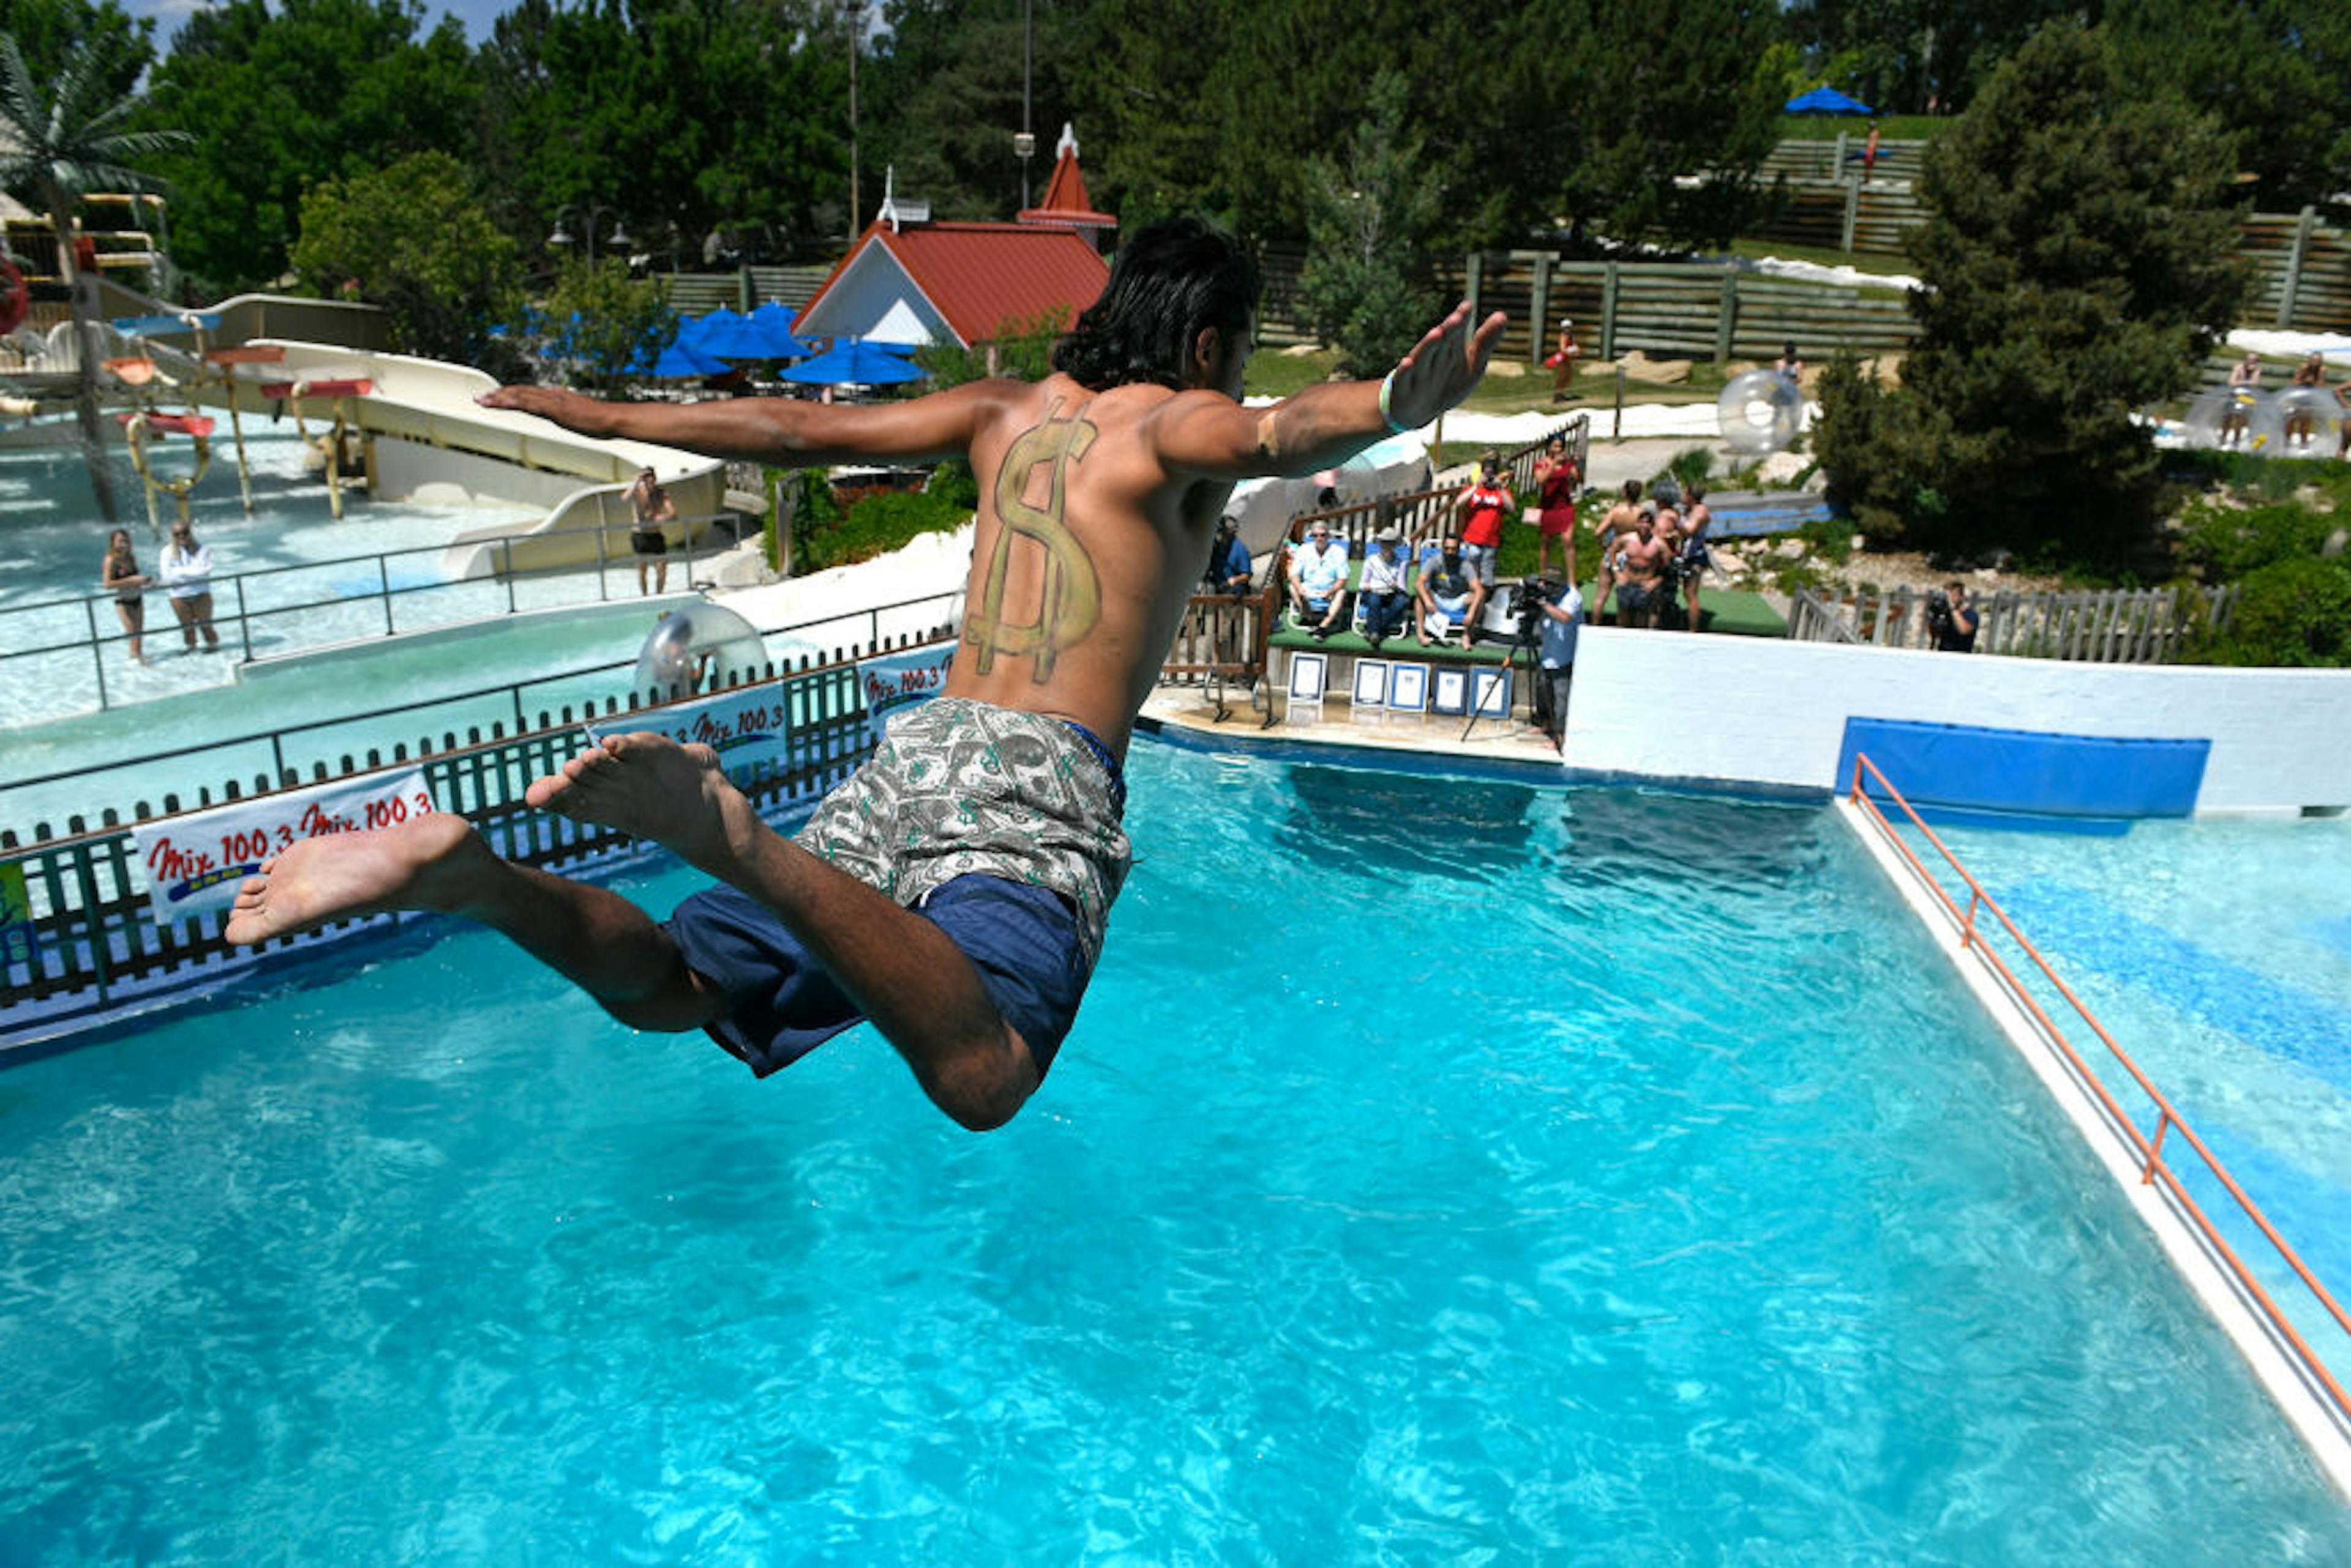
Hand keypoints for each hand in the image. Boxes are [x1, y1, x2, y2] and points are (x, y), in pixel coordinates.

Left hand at [477, 384, 613, 435]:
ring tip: (483, 400)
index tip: (496, 397)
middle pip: (520, 391)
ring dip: (500, 397)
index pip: (529, 393)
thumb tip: (563, 413)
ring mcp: (552, 400)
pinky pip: (529, 403)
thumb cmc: (601, 422)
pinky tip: (502, 402)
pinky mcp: (554, 408)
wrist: (612, 419)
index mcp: (557, 397)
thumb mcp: (579, 416)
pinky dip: (513, 401)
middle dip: (499, 394)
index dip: (511, 394)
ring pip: (520, 395)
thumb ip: (568, 413)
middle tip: (481, 397)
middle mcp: (552, 395)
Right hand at [1384, 303, 1508, 430]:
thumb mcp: (1472, 363)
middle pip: (1442, 341)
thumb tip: (1503, 315)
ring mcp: (1418, 372)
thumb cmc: (1448, 382)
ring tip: (1437, 333)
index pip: (1455, 330)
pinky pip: (1403, 379)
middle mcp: (1433, 357)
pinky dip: (1405, 371)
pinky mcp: (1403, 388)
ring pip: (1423, 356)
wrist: (1419, 410)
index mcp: (1449, 348)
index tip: (1468, 306)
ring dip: (1429, 345)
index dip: (1461, 318)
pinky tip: (1407, 362)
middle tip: (1457, 319)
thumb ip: (1485, 340)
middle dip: (1449, 330)